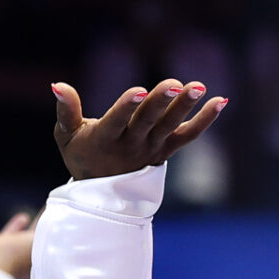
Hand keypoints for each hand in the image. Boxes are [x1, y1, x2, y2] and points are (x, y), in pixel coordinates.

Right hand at [52, 78, 225, 181]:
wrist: (101, 194)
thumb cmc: (81, 155)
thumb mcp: (66, 135)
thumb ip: (65, 110)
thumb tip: (56, 84)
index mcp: (104, 140)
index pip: (116, 122)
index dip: (126, 107)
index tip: (138, 91)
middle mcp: (130, 146)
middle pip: (147, 122)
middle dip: (160, 102)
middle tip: (174, 84)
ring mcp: (151, 149)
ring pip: (170, 127)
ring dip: (185, 107)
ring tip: (200, 86)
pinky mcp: (166, 150)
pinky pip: (188, 136)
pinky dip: (205, 121)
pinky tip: (222, 100)